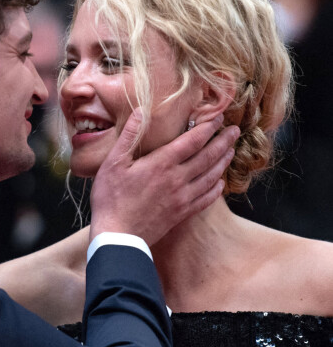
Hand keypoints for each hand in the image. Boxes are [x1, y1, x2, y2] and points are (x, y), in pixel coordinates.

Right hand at [90, 111, 238, 244]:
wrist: (117, 235)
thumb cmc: (110, 198)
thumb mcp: (112, 163)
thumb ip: (128, 136)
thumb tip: (140, 112)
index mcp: (161, 163)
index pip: (192, 141)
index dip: (208, 128)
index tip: (217, 118)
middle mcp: (177, 179)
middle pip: (208, 157)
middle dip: (223, 142)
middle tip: (235, 131)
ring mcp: (182, 198)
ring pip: (210, 176)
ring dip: (223, 162)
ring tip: (231, 151)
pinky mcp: (181, 213)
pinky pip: (206, 199)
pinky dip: (216, 189)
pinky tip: (220, 183)